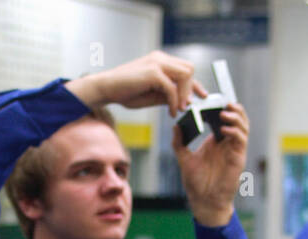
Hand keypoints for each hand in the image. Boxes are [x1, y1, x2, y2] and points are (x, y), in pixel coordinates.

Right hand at [66, 51, 205, 115]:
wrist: (106, 88)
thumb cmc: (125, 92)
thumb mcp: (151, 95)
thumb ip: (167, 95)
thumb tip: (184, 101)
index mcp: (159, 61)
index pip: (184, 69)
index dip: (194, 84)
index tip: (202, 96)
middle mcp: (160, 58)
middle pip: (189, 69)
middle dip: (191, 88)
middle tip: (188, 106)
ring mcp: (157, 63)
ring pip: (184, 75)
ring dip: (185, 94)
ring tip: (180, 109)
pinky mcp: (153, 72)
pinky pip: (172, 88)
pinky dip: (175, 102)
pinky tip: (172, 111)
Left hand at [175, 101, 249, 226]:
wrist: (204, 201)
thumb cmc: (196, 183)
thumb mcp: (184, 159)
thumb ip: (179, 143)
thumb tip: (175, 126)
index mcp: (216, 141)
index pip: (223, 119)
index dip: (221, 109)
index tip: (213, 101)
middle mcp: (227, 143)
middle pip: (237, 119)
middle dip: (233, 109)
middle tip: (224, 102)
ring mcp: (234, 150)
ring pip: (243, 127)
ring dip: (236, 118)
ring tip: (224, 113)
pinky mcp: (238, 158)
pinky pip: (241, 140)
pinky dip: (234, 132)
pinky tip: (223, 129)